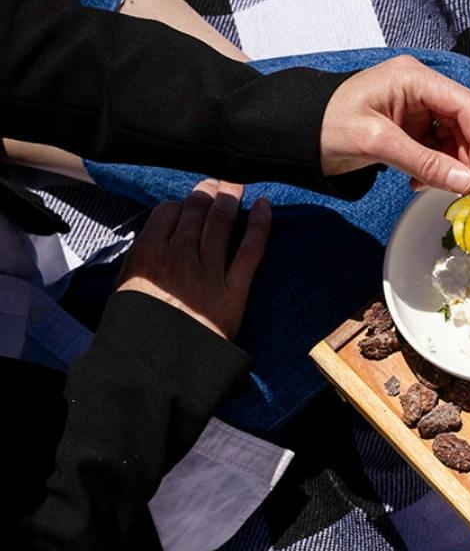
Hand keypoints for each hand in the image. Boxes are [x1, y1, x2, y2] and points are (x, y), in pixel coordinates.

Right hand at [116, 179, 269, 339]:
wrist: (156, 366)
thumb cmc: (138, 331)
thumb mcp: (125, 289)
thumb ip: (140, 261)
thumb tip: (155, 240)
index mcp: (147, 254)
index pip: (167, 212)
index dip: (180, 204)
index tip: (187, 203)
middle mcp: (178, 257)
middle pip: (196, 212)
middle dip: (207, 192)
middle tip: (215, 183)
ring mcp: (208, 272)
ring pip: (221, 223)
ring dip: (230, 198)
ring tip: (235, 185)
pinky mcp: (234, 290)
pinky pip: (250, 249)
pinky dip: (260, 224)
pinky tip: (264, 206)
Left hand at [319, 55, 469, 192]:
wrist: (295, 131)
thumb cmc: (325, 124)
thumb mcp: (376, 143)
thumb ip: (424, 162)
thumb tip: (466, 182)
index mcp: (414, 78)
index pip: (468, 107)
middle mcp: (422, 87)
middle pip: (467, 121)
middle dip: (468, 157)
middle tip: (463, 188)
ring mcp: (418, 106)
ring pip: (457, 136)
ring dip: (452, 164)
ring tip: (429, 184)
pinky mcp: (412, 124)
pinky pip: (439, 146)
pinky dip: (437, 166)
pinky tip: (418, 180)